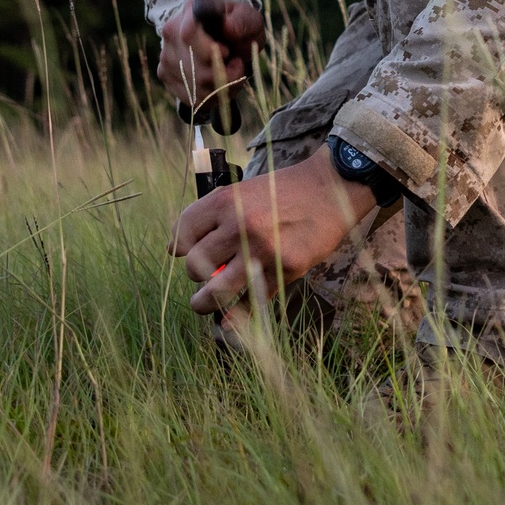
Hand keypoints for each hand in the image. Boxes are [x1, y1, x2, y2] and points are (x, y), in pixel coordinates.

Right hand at [158, 0, 264, 107]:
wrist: (227, 38)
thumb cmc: (240, 27)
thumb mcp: (249, 20)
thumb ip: (242, 21)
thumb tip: (227, 27)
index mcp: (190, 12)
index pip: (188, 35)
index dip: (211, 50)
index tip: (228, 52)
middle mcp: (171, 33)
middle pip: (194, 68)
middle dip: (224, 74)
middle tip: (237, 64)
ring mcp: (165, 55)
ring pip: (194, 87)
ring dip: (221, 88)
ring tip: (232, 74)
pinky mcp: (165, 75)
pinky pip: (191, 98)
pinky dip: (212, 97)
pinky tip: (220, 84)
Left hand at [168, 145, 376, 315]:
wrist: (329, 188)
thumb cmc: (282, 190)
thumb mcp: (243, 191)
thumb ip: (213, 215)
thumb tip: (175, 248)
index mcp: (225, 202)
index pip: (183, 234)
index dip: (177, 247)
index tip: (179, 254)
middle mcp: (240, 225)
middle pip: (195, 265)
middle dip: (195, 274)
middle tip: (202, 275)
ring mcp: (263, 250)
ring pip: (217, 291)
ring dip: (204, 303)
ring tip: (201, 304)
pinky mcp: (285, 269)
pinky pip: (253, 301)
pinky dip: (239, 313)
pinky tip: (232, 316)